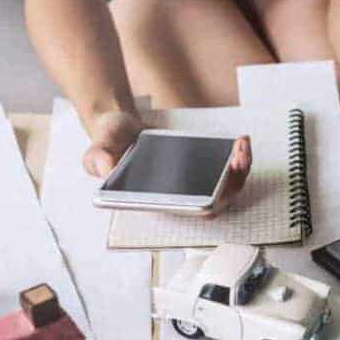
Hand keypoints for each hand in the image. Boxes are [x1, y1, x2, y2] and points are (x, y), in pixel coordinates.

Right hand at [81, 110, 251, 212]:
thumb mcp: (100, 147)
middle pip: (216, 201)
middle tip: (236, 159)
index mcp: (158, 200)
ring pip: (226, 187)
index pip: (188, 211)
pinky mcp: (202, 169)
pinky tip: (240, 141)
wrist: (120, 127)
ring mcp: (193, 184)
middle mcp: (178, 196)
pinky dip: (237, 157)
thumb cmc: (111, 143)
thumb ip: (98, 158)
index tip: (219, 187)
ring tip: (241, 146)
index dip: (209, 203)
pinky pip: (226, 170)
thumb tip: (106, 168)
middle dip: (232, 183)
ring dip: (240, 169)